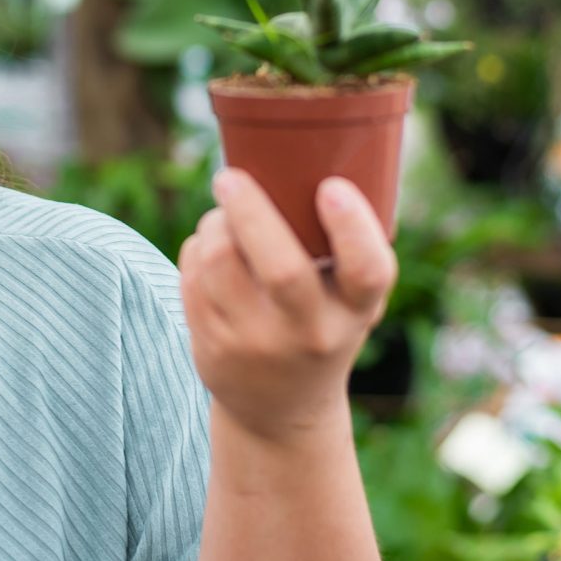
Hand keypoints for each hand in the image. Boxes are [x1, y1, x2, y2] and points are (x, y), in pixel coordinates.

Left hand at [177, 168, 397, 443]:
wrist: (282, 410)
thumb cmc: (321, 322)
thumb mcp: (348, 298)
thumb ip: (341, 244)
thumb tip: (302, 149)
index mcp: (356, 312)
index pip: (368, 271)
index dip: (352, 227)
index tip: (330, 187)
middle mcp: (310, 333)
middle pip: (280, 268)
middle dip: (249, 210)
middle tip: (230, 176)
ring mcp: (256, 345)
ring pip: (221, 262)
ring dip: (215, 224)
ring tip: (222, 215)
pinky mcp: (211, 349)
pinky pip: (193, 277)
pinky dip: (197, 249)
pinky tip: (209, 247)